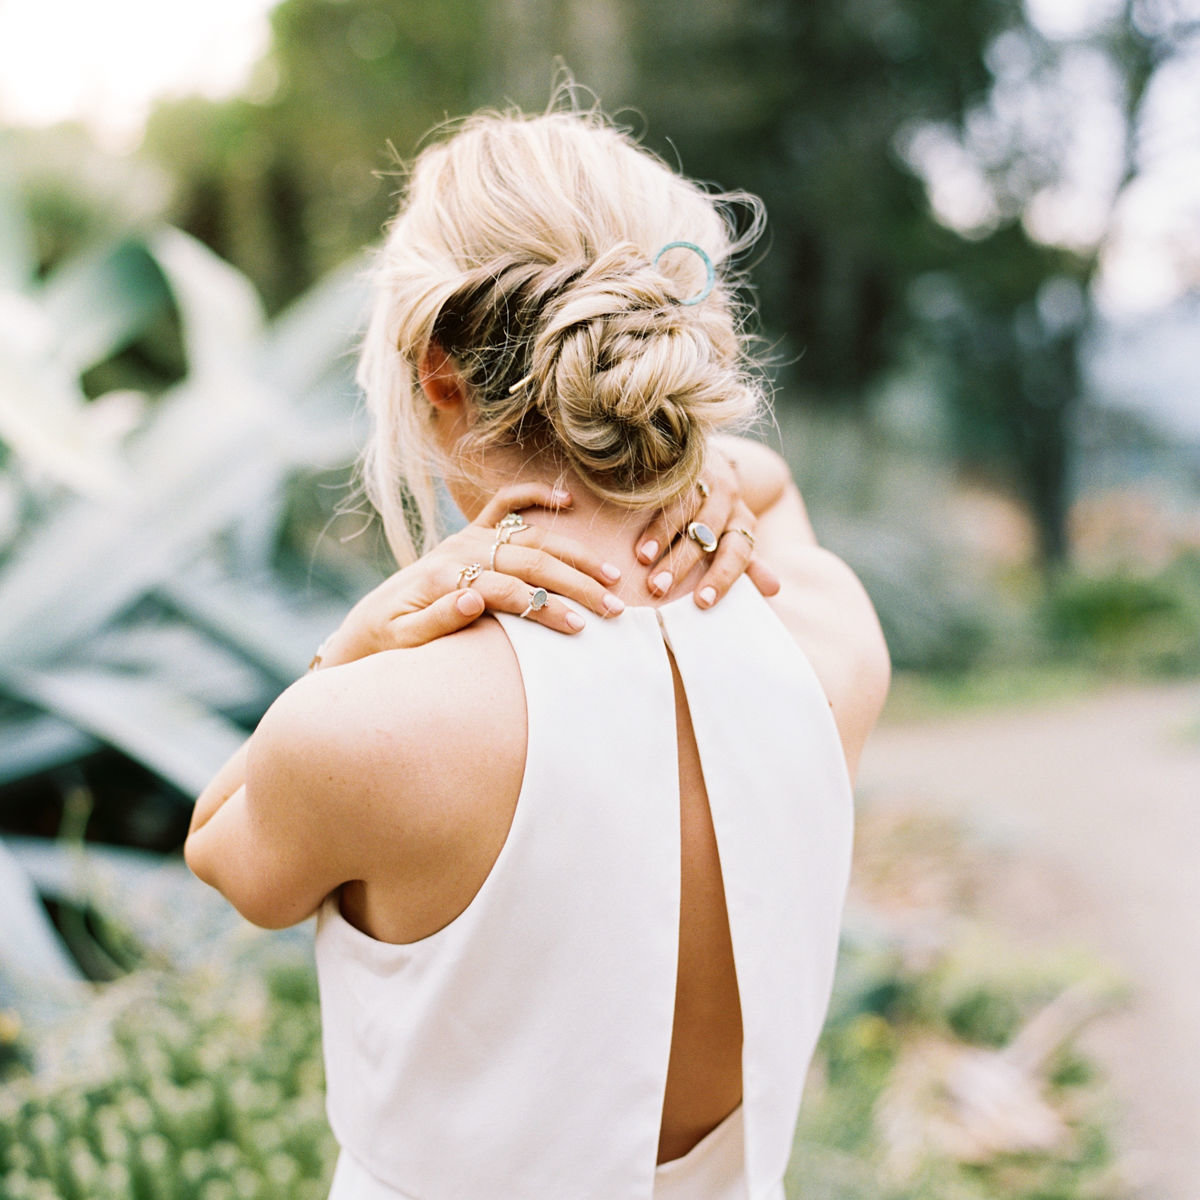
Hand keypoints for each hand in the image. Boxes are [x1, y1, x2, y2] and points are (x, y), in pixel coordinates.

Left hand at [313, 483, 624, 667]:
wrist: (373, 623)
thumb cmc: (392, 640)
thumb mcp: (406, 641)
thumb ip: (438, 620)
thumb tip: (472, 598)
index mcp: (447, 578)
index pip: (508, 592)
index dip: (546, 610)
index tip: (580, 628)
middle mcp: (461, 551)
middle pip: (531, 563)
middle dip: (577, 584)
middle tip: (615, 606)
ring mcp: (468, 538)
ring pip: (532, 538)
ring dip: (574, 554)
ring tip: (610, 575)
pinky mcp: (471, 532)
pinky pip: (505, 505)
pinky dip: (534, 496)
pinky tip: (566, 501)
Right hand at [634, 448, 780, 607]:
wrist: (700, 456)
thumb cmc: (714, 511)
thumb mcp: (732, 535)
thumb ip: (747, 563)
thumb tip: (774, 589)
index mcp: (742, 521)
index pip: (737, 552)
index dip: (722, 577)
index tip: (702, 602)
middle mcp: (726, 499)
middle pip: (706, 533)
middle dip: (682, 562)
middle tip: (659, 589)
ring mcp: (702, 478)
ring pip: (685, 510)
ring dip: (662, 537)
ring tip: (642, 561)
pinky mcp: (678, 465)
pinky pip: (665, 489)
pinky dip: (650, 513)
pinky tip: (636, 533)